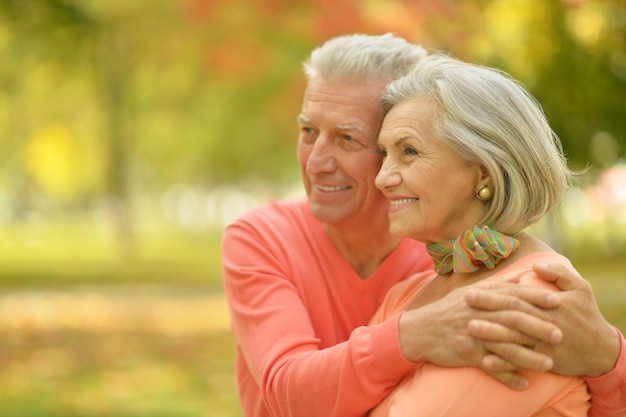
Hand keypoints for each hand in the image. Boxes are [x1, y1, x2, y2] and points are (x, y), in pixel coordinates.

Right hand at [398, 278, 556, 389]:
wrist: (418, 330)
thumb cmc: (447, 310)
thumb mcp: (468, 292)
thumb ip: (496, 286)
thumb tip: (522, 278)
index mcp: (479, 297)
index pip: (511, 294)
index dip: (534, 297)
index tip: (556, 300)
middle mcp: (477, 314)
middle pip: (511, 319)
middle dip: (537, 326)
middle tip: (560, 334)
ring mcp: (471, 335)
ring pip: (504, 346)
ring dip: (528, 356)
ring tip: (549, 363)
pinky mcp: (465, 353)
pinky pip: (489, 367)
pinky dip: (507, 376)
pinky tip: (524, 384)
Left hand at [466, 262, 620, 377]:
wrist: (600, 349)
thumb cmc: (587, 315)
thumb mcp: (580, 288)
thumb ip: (559, 273)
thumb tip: (536, 265)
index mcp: (548, 305)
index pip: (515, 297)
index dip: (492, 294)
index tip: (470, 291)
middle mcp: (543, 323)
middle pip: (510, 315)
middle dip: (486, 310)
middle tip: (462, 304)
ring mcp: (542, 344)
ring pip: (513, 339)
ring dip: (490, 335)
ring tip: (468, 329)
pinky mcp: (544, 360)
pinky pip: (521, 362)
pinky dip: (503, 363)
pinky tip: (485, 361)